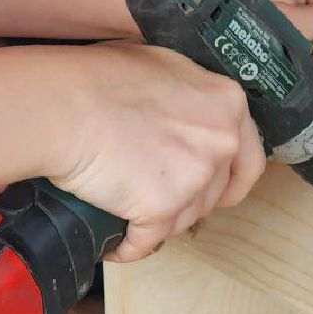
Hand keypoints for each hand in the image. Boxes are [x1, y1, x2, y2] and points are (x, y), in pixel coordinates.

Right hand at [42, 43, 265, 262]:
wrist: (62, 107)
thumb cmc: (96, 80)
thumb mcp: (161, 67)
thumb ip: (191, 97)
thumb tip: (191, 117)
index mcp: (227, 104)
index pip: (250, 159)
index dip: (231, 180)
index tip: (217, 192)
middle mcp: (221, 140)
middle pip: (215, 193)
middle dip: (189, 202)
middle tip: (160, 199)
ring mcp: (195, 177)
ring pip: (184, 220)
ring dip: (159, 223)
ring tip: (127, 211)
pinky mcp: (163, 207)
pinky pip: (147, 241)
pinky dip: (128, 246)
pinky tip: (113, 243)